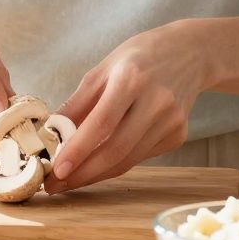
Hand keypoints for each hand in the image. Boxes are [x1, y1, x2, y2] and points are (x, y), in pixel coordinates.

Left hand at [44, 20, 208, 193]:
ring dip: (95, 175)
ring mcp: (172, 121)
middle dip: (83, 174)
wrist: (188, 53)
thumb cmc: (138, 59)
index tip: (56, 171)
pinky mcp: (179, 135)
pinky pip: (139, 157)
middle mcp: (156, 101)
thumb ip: (76, 104)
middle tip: (55, 185)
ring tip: (70, 179)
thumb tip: (50, 136)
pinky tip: (99, 163)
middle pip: (116, 150)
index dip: (78, 150)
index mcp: (131, 78)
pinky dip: (116, 163)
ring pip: (128, 160)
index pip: (102, 123)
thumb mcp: (101, 70)